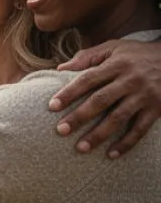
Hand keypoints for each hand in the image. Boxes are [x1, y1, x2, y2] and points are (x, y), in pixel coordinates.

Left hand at [53, 39, 160, 157]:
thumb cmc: (138, 54)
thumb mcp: (114, 47)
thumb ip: (87, 57)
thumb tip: (60, 69)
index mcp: (117, 64)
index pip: (88, 79)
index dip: (69, 92)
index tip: (51, 106)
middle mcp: (130, 80)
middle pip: (101, 100)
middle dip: (79, 116)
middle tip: (60, 130)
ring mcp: (144, 96)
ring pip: (119, 118)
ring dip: (99, 134)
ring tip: (81, 148)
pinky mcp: (157, 109)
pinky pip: (140, 129)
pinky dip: (126, 143)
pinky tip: (111, 155)